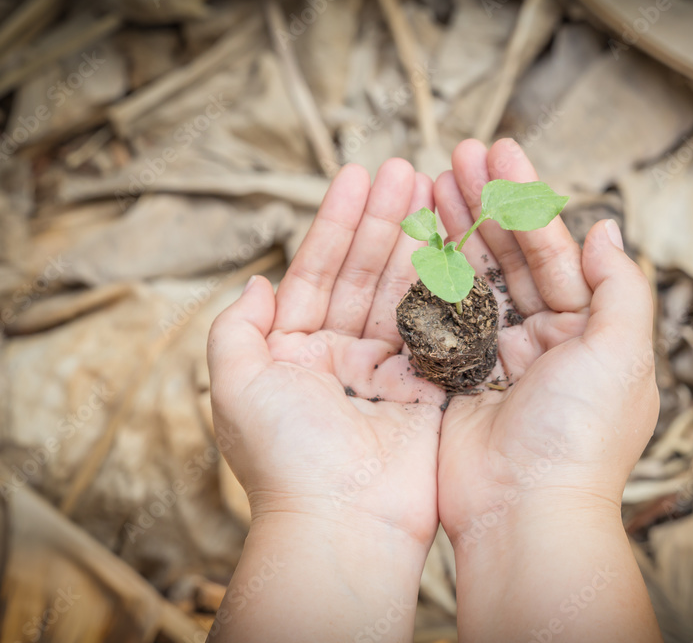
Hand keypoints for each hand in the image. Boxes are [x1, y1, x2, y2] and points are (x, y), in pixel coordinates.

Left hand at [206, 159, 443, 640]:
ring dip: (417, 242)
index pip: (317, 271)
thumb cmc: (282, 458)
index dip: (336, 222)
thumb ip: (235, 330)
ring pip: (403, 293)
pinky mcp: (427, 393)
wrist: (342, 524)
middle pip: (364, 274)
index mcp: (294, 352)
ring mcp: (387, 373)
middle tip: (406, 168)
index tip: (357, 174)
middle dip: (383, 220)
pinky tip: (458, 244)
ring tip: (434, 189)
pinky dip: (447, 288)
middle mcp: (341, 358)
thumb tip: (254, 283)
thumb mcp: (235, 386)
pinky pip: (438, 330)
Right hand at [434, 139, 661, 640]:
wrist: (525, 512)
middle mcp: (546, 341)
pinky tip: (416, 240)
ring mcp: (499, 360)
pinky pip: (445, 318)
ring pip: (476, 281)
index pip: (555, 250)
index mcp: (589, 332)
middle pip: (512, 258)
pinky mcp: (458, 380)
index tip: (499, 151)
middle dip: (487, 205)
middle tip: (457, 154)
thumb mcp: (622, 353)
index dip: (527, 200)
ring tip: (431, 182)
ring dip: (457, 232)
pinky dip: (431, 279)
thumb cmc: (581, 434)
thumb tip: (604, 227)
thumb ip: (620, 286)